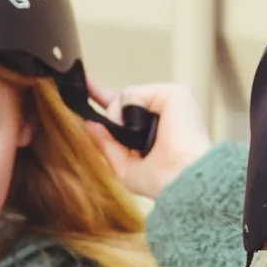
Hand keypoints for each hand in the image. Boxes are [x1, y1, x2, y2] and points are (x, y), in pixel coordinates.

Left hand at [85, 78, 212, 198]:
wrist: (183, 180)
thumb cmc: (164, 182)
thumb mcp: (126, 167)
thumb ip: (107, 145)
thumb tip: (91, 123)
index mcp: (158, 132)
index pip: (128, 115)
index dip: (108, 107)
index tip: (86, 94)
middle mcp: (165, 114)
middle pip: (123, 100)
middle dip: (101, 98)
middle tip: (83, 85)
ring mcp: (169, 102)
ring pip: (123, 98)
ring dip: (117, 120)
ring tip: (134, 139)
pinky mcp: (172, 93)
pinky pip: (131, 94)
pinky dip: (127, 112)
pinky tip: (139, 127)